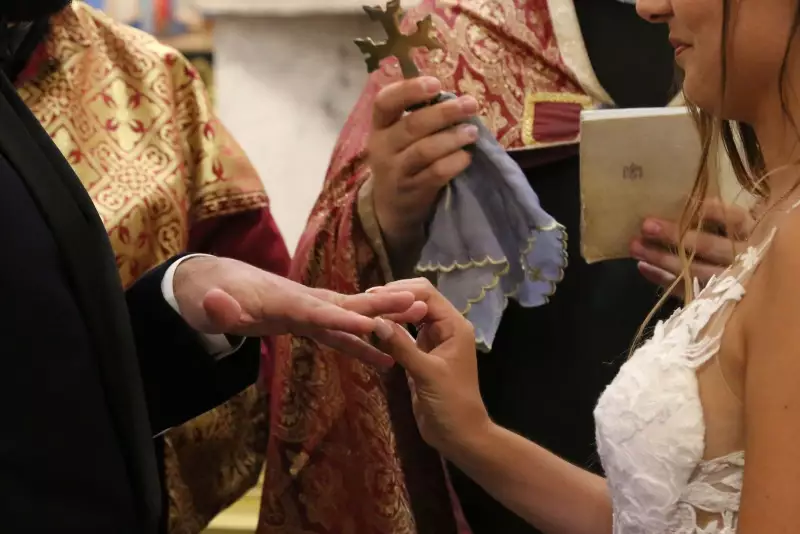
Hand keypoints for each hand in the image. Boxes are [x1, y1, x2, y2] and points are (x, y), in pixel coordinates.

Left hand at [172, 256, 427, 367]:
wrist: (214, 283)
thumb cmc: (210, 297)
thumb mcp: (208, 307)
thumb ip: (218, 309)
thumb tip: (218, 304)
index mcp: (285, 301)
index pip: (319, 312)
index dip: (345, 320)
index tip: (374, 325)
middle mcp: (305, 302)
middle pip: (349, 306)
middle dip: (383, 307)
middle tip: (418, 303)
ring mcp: (310, 310)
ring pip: (353, 316)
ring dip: (384, 321)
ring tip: (419, 322)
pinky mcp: (309, 321)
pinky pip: (342, 334)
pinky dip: (364, 345)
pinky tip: (386, 360)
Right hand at [368, 77, 478, 248]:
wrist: (390, 205)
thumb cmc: (402, 159)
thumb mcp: (398, 136)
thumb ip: (418, 115)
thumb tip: (455, 97)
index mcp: (380, 126)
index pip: (384, 102)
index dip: (408, 90)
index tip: (435, 83)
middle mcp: (383, 147)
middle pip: (411, 126)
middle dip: (444, 113)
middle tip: (470, 104)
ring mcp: (396, 171)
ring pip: (424, 151)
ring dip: (452, 138)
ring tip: (472, 132)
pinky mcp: (412, 190)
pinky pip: (435, 174)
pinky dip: (454, 163)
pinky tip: (467, 156)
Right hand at [371, 278, 489, 455]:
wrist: (460, 435)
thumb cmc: (451, 404)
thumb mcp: (426, 374)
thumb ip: (402, 346)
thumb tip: (375, 321)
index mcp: (454, 326)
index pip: (427, 295)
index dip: (401, 291)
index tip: (373, 294)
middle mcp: (445, 328)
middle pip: (419, 300)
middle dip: (394, 298)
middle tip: (364, 300)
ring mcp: (434, 341)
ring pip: (411, 316)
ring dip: (391, 312)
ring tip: (364, 310)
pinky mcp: (422, 354)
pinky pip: (406, 334)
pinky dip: (391, 329)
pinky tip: (373, 328)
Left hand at [630, 198, 753, 297]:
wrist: (756, 298)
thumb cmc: (738, 247)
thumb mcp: (736, 230)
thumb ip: (718, 219)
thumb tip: (682, 202)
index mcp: (755, 235)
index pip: (736, 221)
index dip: (713, 212)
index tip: (688, 204)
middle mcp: (746, 260)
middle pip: (709, 246)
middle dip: (675, 235)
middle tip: (646, 225)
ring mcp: (731, 284)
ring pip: (694, 271)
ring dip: (661, 257)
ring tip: (635, 246)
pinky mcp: (715, 303)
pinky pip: (686, 290)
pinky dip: (663, 279)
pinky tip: (643, 267)